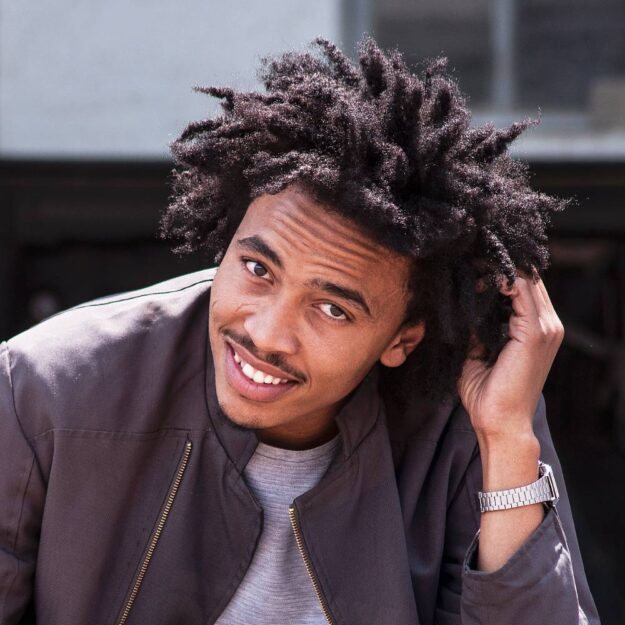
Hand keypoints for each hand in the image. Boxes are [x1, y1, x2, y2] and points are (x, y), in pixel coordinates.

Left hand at [457, 273, 563, 443]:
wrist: (499, 423)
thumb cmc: (488, 395)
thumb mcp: (477, 353)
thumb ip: (477, 328)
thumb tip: (464, 306)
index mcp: (538, 331)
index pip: (525, 289)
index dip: (500, 273)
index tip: (472, 268)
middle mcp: (548, 326)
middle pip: (528, 280)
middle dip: (498, 267)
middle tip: (469, 261)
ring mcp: (546, 329)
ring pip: (526, 280)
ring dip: (498, 270)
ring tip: (471, 268)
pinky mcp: (535, 333)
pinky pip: (520, 292)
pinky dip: (501, 281)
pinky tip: (480, 282)